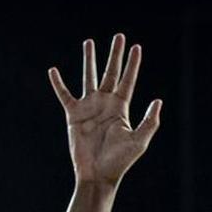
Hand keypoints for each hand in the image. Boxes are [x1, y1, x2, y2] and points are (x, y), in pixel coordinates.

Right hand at [48, 33, 161, 184]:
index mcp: (121, 108)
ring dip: (89, 60)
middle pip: (110, 73)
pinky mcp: (73, 115)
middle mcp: (105, 104)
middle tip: (118, 36)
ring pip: (89, 77)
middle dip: (114, 55)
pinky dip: (58, 83)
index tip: (136, 47)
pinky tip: (53, 70)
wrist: (98, 174)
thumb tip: (158, 100)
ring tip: (89, 42)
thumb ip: (149, 122)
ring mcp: (89, 108)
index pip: (128, 80)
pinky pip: (65, 95)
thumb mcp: (139, 141)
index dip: (132, 64)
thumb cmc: (119, 161)